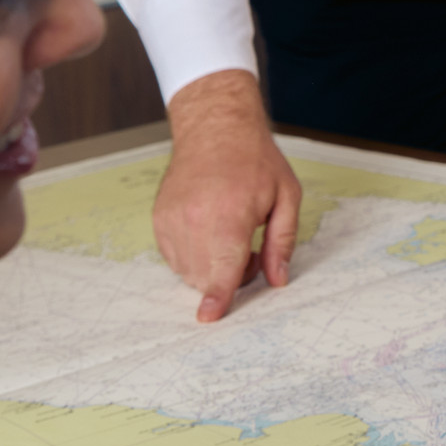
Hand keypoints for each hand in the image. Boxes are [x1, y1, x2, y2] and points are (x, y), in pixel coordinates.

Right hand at [153, 71, 301, 320]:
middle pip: (206, 277)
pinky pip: (174, 258)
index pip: (222, 268)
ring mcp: (172, 220)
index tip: (208, 317)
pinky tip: (209, 231)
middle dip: (229, 277)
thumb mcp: (286, 196)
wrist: (214, 128)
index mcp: (229, 216)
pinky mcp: (159, 219)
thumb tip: (278, 280)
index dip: (217, 297)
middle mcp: (194, 220)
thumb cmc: (254, 161)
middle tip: (250, 248)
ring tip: (228, 235)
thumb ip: (283, 242)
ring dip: (210, 268)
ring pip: (187, 272)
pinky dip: (193, 256)